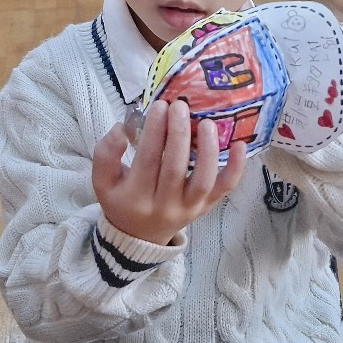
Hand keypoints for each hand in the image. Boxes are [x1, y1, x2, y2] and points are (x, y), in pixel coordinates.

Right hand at [92, 99, 245, 245]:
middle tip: (180, 105)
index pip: (147, 161)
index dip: (154, 131)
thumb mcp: (103, 182)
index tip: (159, 106)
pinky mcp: (206, 207)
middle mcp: (164, 206)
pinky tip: (239, 145)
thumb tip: (122, 128)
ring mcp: (189, 208)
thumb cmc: (122, 200)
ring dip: (208, 149)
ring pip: (203, 180)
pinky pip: (224, 189)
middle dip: (179, 133)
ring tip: (207, 122)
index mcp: (136, 198)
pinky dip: (236, 168)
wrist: (139, 236)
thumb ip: (106, 154)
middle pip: (175, 168)